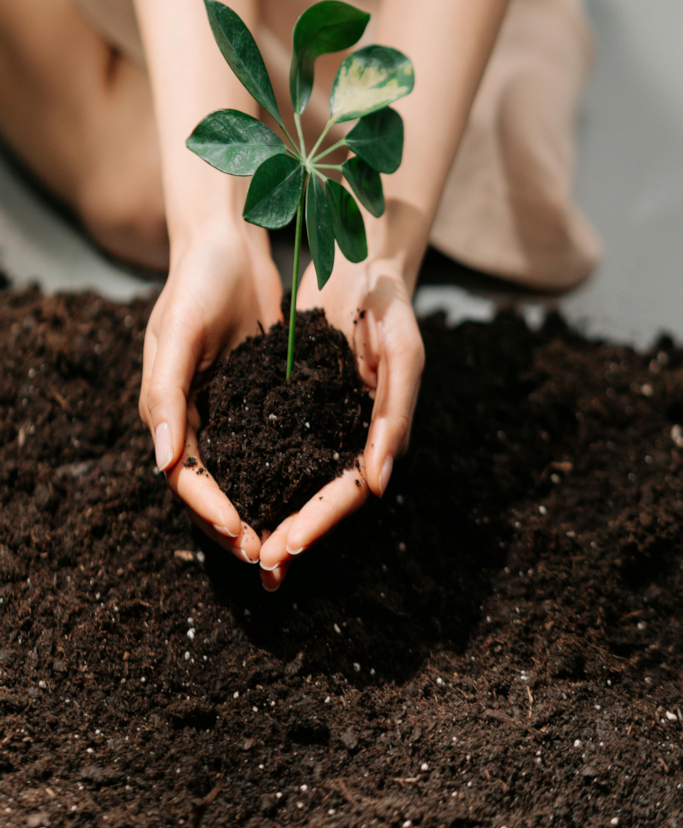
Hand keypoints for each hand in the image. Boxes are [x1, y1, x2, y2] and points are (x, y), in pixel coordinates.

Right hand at [139, 219, 281, 560]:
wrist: (228, 242)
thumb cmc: (197, 281)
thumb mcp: (179, 332)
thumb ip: (166, 393)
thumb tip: (162, 460)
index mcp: (166, 409)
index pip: (185, 476)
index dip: (210, 510)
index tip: (241, 537)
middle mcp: (192, 417)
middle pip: (210, 488)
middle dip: (233, 526)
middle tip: (267, 558)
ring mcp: (224, 409)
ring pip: (239, 474)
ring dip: (258, 510)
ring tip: (285, 543)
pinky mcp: (253, 397)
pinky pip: (265, 446)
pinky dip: (279, 475)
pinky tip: (305, 495)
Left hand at [258, 253, 424, 588]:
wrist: (360, 262)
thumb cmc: (388, 305)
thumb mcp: (401, 352)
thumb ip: (395, 413)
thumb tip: (379, 484)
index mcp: (382, 432)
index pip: (352, 492)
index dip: (322, 522)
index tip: (287, 547)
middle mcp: (353, 436)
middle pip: (323, 499)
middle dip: (295, 534)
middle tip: (261, 564)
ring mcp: (325, 424)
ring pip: (298, 483)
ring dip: (275, 516)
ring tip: (244, 548)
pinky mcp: (299, 406)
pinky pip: (280, 451)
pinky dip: (261, 477)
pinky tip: (233, 495)